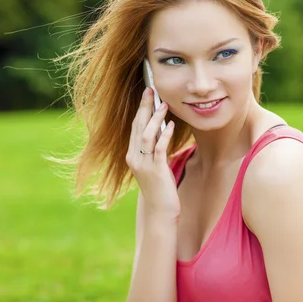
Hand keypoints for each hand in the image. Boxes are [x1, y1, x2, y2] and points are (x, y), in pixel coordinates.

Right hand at [125, 87, 179, 218]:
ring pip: (146, 135)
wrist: (160, 212)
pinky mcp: (155, 171)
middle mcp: (134, 158)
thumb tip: (162, 130)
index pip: (135, 127)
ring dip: (155, 118)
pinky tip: (170, 125)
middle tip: (151, 89)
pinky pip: (158, 148)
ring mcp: (143, 165)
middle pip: (138, 126)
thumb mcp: (155, 165)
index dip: (141, 109)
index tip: (147, 94)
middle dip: (145, 107)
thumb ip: (155, 149)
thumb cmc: (160, 188)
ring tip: (164, 104)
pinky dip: (164, 135)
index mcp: (132, 155)